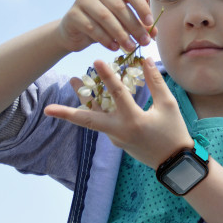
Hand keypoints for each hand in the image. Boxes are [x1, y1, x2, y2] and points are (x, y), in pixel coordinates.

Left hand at [44, 58, 192, 168]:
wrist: (174, 163)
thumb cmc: (173, 131)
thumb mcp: (167, 105)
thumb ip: (155, 82)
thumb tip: (145, 60)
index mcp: (133, 121)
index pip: (117, 94)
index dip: (107, 76)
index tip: (96, 61)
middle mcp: (119, 131)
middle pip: (88, 121)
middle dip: (67, 113)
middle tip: (48, 108)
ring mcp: (115, 138)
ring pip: (93, 119)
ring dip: (81, 103)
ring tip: (74, 82)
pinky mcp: (116, 140)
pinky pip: (102, 122)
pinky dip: (96, 108)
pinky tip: (93, 95)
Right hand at [57, 0, 153, 53]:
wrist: (73, 33)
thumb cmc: (101, 26)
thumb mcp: (120, 22)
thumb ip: (137, 23)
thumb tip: (154, 31)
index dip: (142, 7)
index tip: (151, 23)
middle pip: (119, 7)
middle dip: (134, 26)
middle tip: (144, 42)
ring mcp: (83, 1)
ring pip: (106, 18)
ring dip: (121, 34)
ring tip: (130, 48)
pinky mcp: (73, 15)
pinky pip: (91, 27)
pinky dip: (105, 39)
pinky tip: (114, 48)